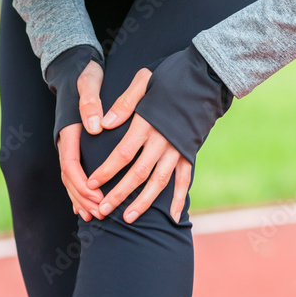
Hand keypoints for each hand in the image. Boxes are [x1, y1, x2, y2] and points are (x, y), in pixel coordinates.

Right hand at [57, 58, 105, 221]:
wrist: (73, 66)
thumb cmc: (86, 74)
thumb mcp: (89, 82)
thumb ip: (90, 102)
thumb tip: (93, 127)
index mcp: (69, 129)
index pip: (71, 164)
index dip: (82, 184)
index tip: (97, 197)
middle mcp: (65, 139)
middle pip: (69, 177)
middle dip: (83, 198)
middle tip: (100, 214)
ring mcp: (68, 143)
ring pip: (70, 178)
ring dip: (81, 198)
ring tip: (95, 216)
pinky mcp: (74, 144)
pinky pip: (74, 173)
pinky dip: (78, 190)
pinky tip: (86, 205)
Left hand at [85, 68, 192, 224]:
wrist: (204, 79)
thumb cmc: (170, 78)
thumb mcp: (144, 82)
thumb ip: (123, 104)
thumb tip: (104, 124)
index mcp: (147, 124)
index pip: (122, 154)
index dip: (106, 171)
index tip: (91, 184)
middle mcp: (162, 141)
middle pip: (138, 173)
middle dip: (119, 193)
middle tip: (102, 210)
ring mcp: (177, 149)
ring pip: (159, 182)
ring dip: (143, 202)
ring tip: (128, 218)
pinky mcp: (189, 152)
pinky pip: (184, 179)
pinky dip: (179, 198)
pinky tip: (172, 216)